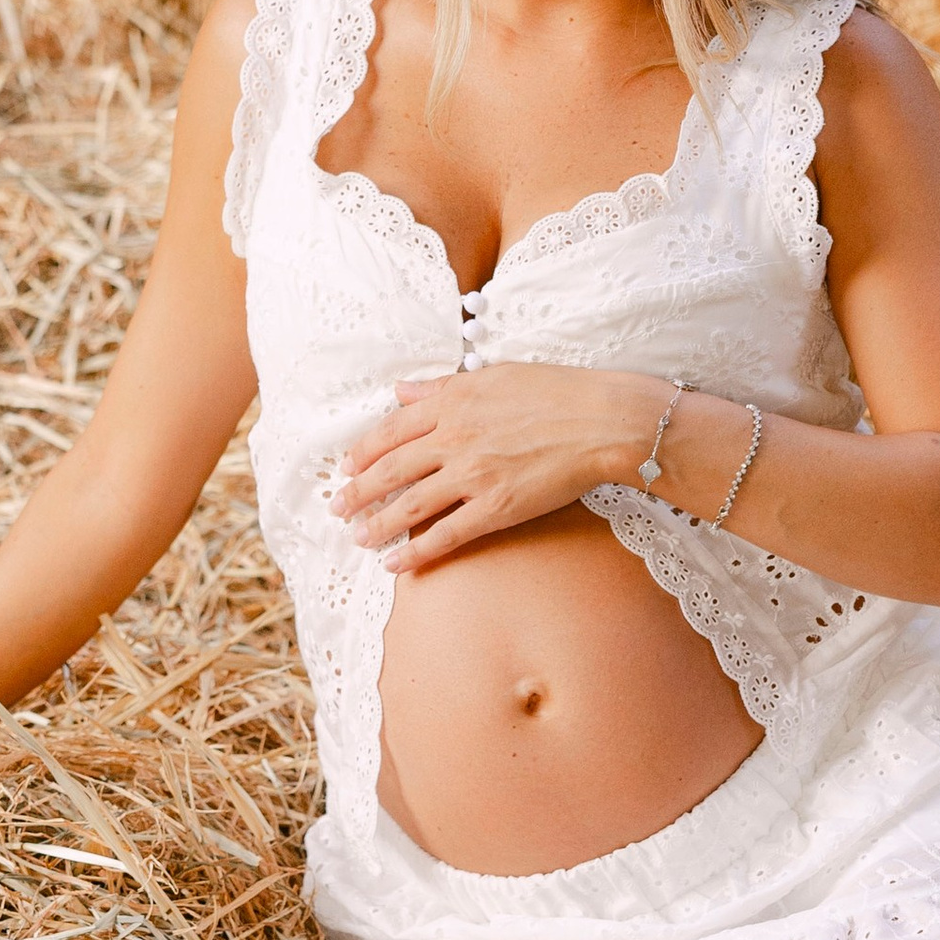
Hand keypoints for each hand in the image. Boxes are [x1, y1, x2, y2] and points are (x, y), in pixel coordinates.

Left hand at [331, 363, 672, 571]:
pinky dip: (416, 552)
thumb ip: (441, 386)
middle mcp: (453, 438)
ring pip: (408, 505)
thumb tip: (400, 391)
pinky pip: (445, 534)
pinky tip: (395, 564)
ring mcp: (473, 475)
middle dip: (357, 492)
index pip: (390, 430)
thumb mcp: (492, 374)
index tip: (346, 467)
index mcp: (451, 403)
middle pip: (389, 470)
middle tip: (338, 508)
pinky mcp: (496, 507)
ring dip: (377, 525)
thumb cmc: (557, 391)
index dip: (362, 452)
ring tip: (359, 538)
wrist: (602, 420)